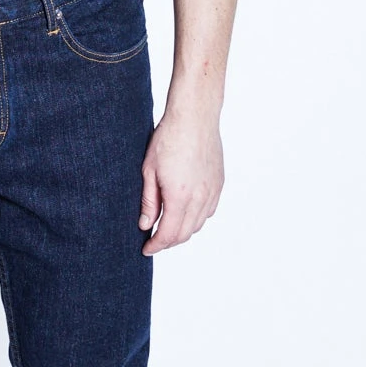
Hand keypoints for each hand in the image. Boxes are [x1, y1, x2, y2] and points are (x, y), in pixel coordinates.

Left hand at [138, 97, 223, 254]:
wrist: (195, 117)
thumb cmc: (168, 138)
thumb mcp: (149, 170)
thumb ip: (149, 201)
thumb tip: (146, 224)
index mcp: (180, 196)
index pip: (169, 234)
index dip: (156, 245)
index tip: (146, 249)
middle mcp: (200, 197)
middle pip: (185, 233)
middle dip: (168, 241)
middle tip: (154, 240)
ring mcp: (212, 191)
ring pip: (199, 224)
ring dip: (183, 231)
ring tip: (168, 227)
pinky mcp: (219, 183)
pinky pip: (209, 211)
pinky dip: (196, 218)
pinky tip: (185, 212)